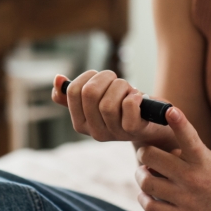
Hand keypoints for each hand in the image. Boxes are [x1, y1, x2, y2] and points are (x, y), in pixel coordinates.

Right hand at [51, 71, 173, 146]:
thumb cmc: (123, 106)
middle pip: (89, 93)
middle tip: (117, 80)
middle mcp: (94, 132)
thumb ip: (75, 94)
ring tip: (129, 90)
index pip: (73, 91)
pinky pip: (128, 108)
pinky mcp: (134, 131)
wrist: (152, 122)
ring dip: (122, 86)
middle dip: (106, 78)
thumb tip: (58, 79)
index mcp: (80, 123)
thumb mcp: (97, 99)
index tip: (101, 78)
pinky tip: (138, 98)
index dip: (89, 77)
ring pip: (108, 102)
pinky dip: (133, 96)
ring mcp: (114, 134)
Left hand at [134, 107, 210, 210]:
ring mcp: (187, 199)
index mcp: (204, 161)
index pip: (189, 137)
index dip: (178, 122)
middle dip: (144, 154)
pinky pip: (151, 207)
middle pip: (151, 157)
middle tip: (146, 156)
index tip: (171, 109)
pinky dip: (144, 199)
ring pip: (147, 183)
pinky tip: (148, 196)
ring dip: (142, 176)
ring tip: (146, 175)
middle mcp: (193, 178)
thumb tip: (168, 153)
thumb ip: (192, 156)